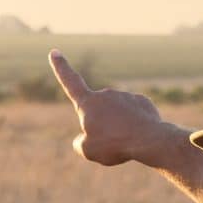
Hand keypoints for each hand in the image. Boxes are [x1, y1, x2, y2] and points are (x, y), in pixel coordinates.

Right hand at [49, 50, 178, 167]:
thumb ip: (81, 143)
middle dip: (103, 128)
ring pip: (118, 116)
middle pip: (99, 114)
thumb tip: (85, 137)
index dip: (61, 68)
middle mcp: (106, 94)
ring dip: (119, 128)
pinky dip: (134, 125)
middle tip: (111, 143)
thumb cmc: (114, 144)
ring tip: (126, 140)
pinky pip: (134, 115)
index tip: (54, 52)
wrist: (148, 140)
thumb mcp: (89, 150)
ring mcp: (125, 96)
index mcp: (88, 103)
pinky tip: (140, 134)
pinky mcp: (142, 101)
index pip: (70, 82)